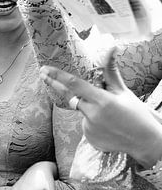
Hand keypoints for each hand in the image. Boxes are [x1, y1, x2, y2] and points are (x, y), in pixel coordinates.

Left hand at [40, 49, 161, 167]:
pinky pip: (86, 125)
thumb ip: (110, 71)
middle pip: (70, 96)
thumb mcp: (123, 91)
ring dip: (89, 109)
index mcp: (102, 100)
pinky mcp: (89, 138)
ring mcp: (89, 128)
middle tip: (43, 74)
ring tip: (111, 117)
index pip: (75, 85)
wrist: (146, 142)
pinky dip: (94, 123)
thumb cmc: (136, 113)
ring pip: (81, 112)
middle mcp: (93, 114)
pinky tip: (109, 127)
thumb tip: (112, 48)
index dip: (58, 76)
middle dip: (56, 85)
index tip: (45, 69)